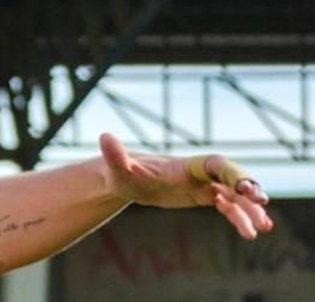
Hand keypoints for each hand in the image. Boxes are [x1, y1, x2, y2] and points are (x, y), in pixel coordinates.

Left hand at [99, 133, 273, 239]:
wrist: (124, 177)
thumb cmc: (121, 171)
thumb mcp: (116, 167)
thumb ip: (115, 154)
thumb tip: (104, 136)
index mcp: (183, 165)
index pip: (215, 165)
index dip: (232, 173)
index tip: (247, 188)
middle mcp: (198, 173)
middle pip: (231, 178)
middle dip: (248, 189)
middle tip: (262, 204)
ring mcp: (203, 184)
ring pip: (233, 196)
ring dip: (249, 210)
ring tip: (263, 227)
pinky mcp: (203, 196)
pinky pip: (227, 207)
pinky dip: (240, 217)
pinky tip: (252, 231)